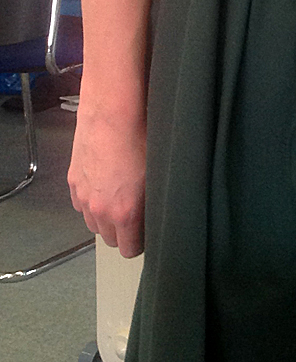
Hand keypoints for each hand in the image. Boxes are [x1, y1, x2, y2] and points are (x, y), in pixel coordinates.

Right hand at [68, 109, 145, 257]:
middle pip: (109, 239)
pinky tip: (103, 185)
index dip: (140, 242)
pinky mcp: (74, 181)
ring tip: (118, 197)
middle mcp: (100, 209)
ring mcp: (84, 196)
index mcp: (125, 213)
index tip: (146, 233)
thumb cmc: (139, 138)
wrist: (112, 112)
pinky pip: (81, 204)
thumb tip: (156, 216)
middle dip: (122, 231)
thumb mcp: (156, 176)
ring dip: (105, 217)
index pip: (129, 249)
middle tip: (134, 214)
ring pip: (93, 222)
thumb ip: (153, 205)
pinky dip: (90, 201)